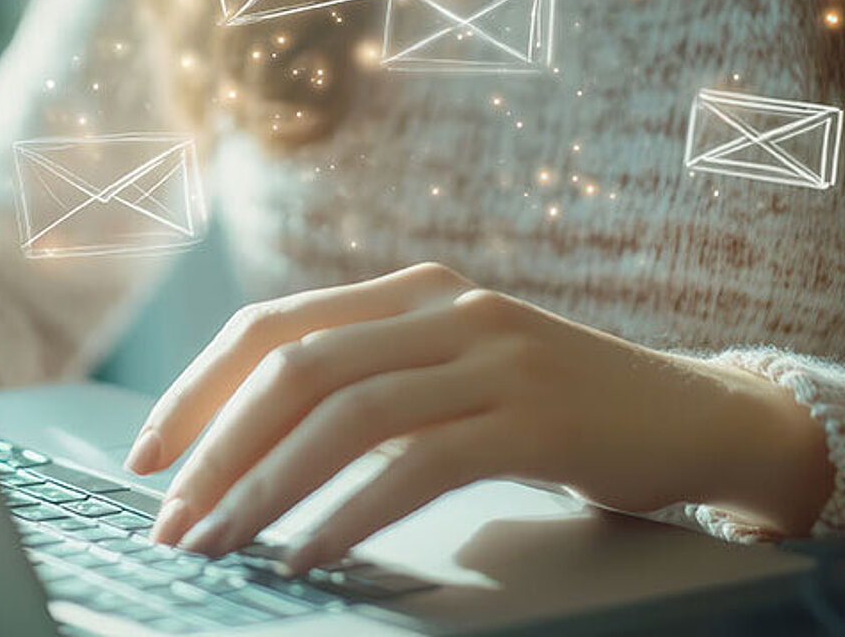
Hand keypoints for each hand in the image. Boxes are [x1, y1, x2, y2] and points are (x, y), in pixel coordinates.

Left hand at [124, 263, 831, 569]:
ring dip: (267, 484)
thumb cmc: (560, 409)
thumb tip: (253, 445)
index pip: (272, 326)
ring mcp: (493, 354)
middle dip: (216, 444)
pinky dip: (351, 511)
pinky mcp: (534, 414)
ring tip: (220, 542)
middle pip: (295, 364)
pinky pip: (418, 461)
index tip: (147, 454)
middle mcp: (445, 307)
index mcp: (413, 291)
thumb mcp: (460, 370)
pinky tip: (311, 552)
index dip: (198, 389)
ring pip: (347, 411)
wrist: (697, 416)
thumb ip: (377, 381)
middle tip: (169, 516)